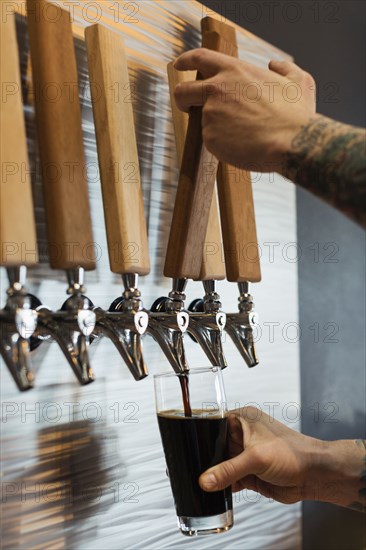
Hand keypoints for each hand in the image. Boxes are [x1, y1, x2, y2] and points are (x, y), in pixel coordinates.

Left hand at [174, 49, 316, 171]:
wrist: (292, 143)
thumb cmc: (297, 115)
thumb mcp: (298, 81)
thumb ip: (284, 69)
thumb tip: (274, 65)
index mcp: (234, 71)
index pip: (199, 58)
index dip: (186, 60)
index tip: (180, 65)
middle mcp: (216, 91)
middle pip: (183, 91)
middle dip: (182, 99)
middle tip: (188, 107)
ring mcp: (210, 116)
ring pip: (204, 122)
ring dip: (219, 128)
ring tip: (243, 134)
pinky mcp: (210, 139)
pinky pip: (213, 142)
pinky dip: (224, 145)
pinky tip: (243, 145)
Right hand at [199, 407, 365, 510]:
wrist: (314, 475)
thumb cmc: (294, 453)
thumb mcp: (255, 458)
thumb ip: (228, 470)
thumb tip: (205, 479)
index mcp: (243, 419)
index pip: (213, 424)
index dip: (200, 434)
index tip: (186, 445)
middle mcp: (242, 435)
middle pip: (214, 446)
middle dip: (205, 457)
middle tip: (189, 465)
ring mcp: (245, 455)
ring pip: (221, 464)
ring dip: (213, 473)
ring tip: (199, 479)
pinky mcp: (249, 472)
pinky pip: (229, 478)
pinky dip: (222, 485)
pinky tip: (215, 490)